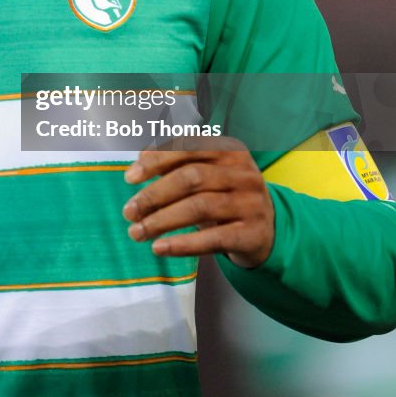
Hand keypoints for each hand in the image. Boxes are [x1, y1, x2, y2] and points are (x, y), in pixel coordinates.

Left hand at [122, 137, 274, 267]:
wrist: (266, 230)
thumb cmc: (224, 196)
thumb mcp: (207, 174)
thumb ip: (176, 165)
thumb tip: (139, 163)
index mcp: (229, 150)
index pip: (188, 147)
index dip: (156, 160)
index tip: (130, 177)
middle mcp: (242, 173)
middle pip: (191, 178)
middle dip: (154, 195)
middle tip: (129, 211)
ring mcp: (251, 203)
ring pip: (199, 207)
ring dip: (162, 221)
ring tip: (137, 232)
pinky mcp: (252, 234)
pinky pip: (213, 239)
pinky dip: (183, 244)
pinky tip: (160, 248)